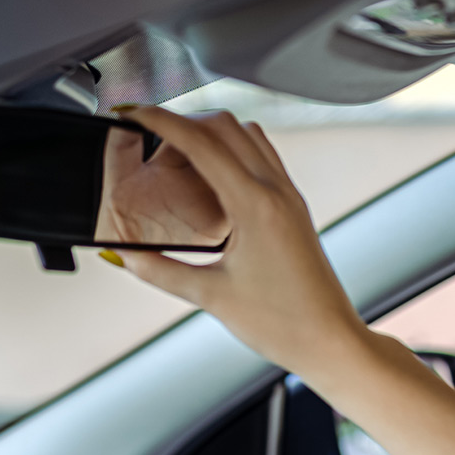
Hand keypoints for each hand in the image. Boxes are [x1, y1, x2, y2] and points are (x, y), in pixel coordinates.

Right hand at [106, 107, 370, 378]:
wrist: (330, 341)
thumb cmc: (284, 324)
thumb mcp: (211, 297)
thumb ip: (160, 271)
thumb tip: (124, 255)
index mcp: (255, 205)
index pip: (200, 142)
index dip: (160, 121)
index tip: (133, 113)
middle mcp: (277, 191)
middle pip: (225, 126)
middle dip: (183, 120)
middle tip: (148, 134)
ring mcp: (289, 196)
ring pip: (247, 135)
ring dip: (210, 131)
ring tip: (177, 152)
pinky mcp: (294, 207)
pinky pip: (263, 157)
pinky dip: (232, 150)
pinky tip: (211, 176)